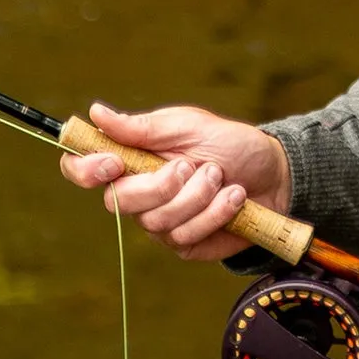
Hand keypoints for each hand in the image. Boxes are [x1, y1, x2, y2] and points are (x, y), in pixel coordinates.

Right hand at [58, 101, 291, 261]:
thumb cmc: (229, 144)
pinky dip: (215, 212)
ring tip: (221, 177)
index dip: (86, 170)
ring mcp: (161, 223)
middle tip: (190, 166)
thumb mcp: (189, 125)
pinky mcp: (185, 245)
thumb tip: (96, 113)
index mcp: (134, 160)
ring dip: (197, 196)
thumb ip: (142, 127)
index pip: (84, 170)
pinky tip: (234, 197)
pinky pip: (186, 236)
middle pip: (119, 202)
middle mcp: (141, 195)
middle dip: (159, 185)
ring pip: (157, 221)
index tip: (113, 163)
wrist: (273, 173)